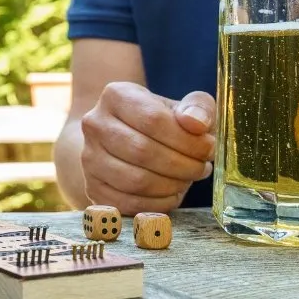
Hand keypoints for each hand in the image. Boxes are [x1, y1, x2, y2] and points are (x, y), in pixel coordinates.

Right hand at [79, 81, 215, 215]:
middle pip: (143, 151)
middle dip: (182, 165)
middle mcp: (95, 124)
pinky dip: (157, 204)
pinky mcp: (93, 187)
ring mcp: (89, 157)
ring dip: (172, 185)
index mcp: (115, 95)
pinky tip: (172, 193)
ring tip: (187, 178)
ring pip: (135, 180)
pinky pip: (128, 204)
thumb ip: (197, 108)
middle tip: (202, 168)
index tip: (209, 148)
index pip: (153, 119)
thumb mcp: (182, 107)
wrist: (124, 140)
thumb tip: (196, 124)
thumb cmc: (161, 123)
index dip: (187, 139)